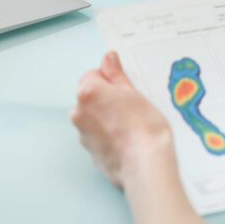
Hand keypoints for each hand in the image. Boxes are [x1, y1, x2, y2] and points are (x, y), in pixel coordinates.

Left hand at [70, 51, 172, 187]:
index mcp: (88, 93)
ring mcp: (82, 134)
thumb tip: (108, 59)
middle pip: (90, 96)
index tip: (125, 86)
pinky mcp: (90, 152)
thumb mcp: (133, 92)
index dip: (111, 79)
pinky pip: (97, 135)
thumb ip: (116, 74)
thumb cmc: (143, 128)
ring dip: (107, 116)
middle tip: (131, 105)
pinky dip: (108, 134)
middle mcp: (79, 113)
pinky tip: (127, 138)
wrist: (145, 165)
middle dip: (107, 97)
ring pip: (93, 116)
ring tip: (131, 124)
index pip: (92, 74)